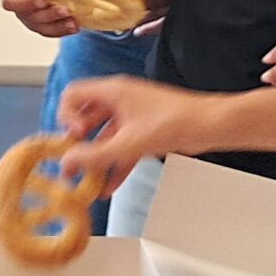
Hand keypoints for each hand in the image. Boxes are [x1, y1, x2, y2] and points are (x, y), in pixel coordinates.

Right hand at [3, 0, 80, 37]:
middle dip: (48, 15)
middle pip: (28, 17)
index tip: (41, 2)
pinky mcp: (44, 26)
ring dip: (58, 26)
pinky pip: (51, 32)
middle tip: (65, 10)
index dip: (24, 4)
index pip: (9, 0)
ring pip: (41, 28)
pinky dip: (63, 30)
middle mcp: (20, 5)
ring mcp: (31, 18)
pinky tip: (74, 25)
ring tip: (72, 21)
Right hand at [56, 76, 212, 182]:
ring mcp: (132, 114)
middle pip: (86, 117)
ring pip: (104, 135)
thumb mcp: (130, 143)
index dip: (66, 116)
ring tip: (88, 180)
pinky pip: (121, 146)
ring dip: (97, 158)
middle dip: (78, 143)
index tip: (73, 138)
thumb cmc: (177, 120)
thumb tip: (69, 161)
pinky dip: (115, 163)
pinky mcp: (144, 129)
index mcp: (113, 91)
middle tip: (74, 163)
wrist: (210, 125)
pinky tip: (110, 185)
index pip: (73, 95)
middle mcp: (120, 99)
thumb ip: (96, 155)